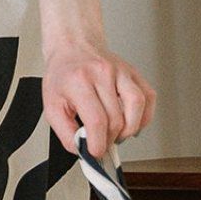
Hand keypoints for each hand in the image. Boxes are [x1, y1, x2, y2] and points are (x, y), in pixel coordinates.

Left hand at [42, 38, 155, 159]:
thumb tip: (80, 150)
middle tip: (102, 143)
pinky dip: (144, 116)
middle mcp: (103, 73)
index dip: (98, 143)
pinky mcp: (133, 72)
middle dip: (110, 140)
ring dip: (130, 129)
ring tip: (118, 134)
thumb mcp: (51, 104)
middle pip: (117, 118)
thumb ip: (64, 131)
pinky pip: (148, 97)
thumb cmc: (63, 74)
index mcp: (79, 80)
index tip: (95, 152)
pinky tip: (132, 122)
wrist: (74, 46)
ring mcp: (121, 71)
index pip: (97, 120)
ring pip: (137, 106)